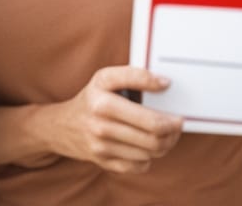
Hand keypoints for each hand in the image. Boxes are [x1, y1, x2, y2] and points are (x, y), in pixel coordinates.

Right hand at [45, 66, 182, 173]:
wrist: (63, 126)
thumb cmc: (92, 98)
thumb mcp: (106, 78)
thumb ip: (133, 75)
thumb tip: (165, 83)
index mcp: (102, 94)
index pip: (142, 98)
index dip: (161, 94)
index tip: (169, 87)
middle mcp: (101, 119)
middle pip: (153, 131)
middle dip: (173, 128)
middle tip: (178, 122)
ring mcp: (101, 143)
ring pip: (150, 150)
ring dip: (165, 143)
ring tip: (167, 134)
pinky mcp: (103, 161)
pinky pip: (140, 165)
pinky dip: (149, 157)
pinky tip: (147, 146)